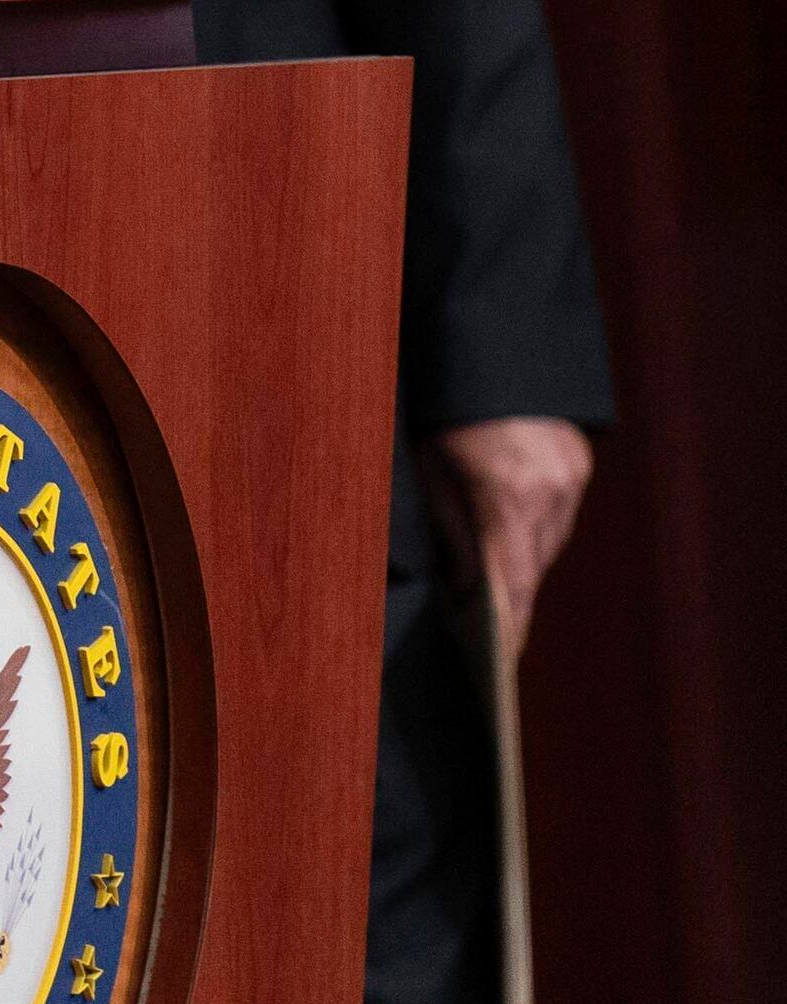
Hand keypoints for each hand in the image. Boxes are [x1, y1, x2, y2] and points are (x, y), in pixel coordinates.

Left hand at [430, 414, 591, 660]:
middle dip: (509, 600)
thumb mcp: (426, 465)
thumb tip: (464, 586)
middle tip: (487, 637)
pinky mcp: (577, 462)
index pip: (511, 581)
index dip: (507, 626)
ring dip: (520, 565)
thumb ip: (449, 527)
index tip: (499, 661)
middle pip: (532, 566)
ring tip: (491, 596)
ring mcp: (570, 475)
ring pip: (547, 542)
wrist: (491, 342)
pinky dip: (533, 534)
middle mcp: (550, 490)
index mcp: (507, 493)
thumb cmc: (438, 404)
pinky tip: (510, 545)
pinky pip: (556, 514)